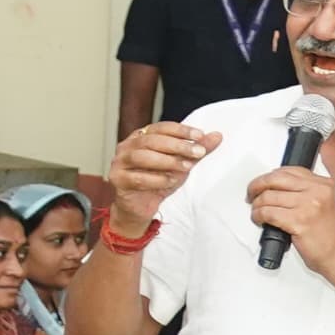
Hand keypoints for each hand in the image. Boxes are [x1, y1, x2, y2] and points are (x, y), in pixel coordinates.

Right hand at [103, 119, 218, 221]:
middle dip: (177, 146)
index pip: (161, 127)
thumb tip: (217, 136)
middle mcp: (127, 146)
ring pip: (141, 156)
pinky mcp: (117, 180)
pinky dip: (156, 179)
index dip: (180, 130)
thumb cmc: (157, 181)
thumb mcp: (181, 164)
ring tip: (186, 167)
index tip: (200, 136)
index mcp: (141, 137)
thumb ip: (196, 150)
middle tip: (198, 153)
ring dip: (167, 161)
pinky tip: (169, 181)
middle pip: (151, 140)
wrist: (140, 207)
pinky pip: (136, 178)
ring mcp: (119, 163)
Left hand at [240, 162, 334, 291]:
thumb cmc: (330, 234)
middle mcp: (318, 191)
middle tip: (251, 195)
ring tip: (258, 212)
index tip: (261, 184)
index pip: (289, 170)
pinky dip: (258, 216)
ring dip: (256, 206)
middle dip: (256, 186)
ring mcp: (309, 205)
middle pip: (275, 179)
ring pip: (268, 197)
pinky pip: (267, 213)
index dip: (269, 177)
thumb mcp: (324, 203)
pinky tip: (260, 220)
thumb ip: (305, 191)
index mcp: (324, 184)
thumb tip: (276, 185)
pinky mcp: (299, 221)